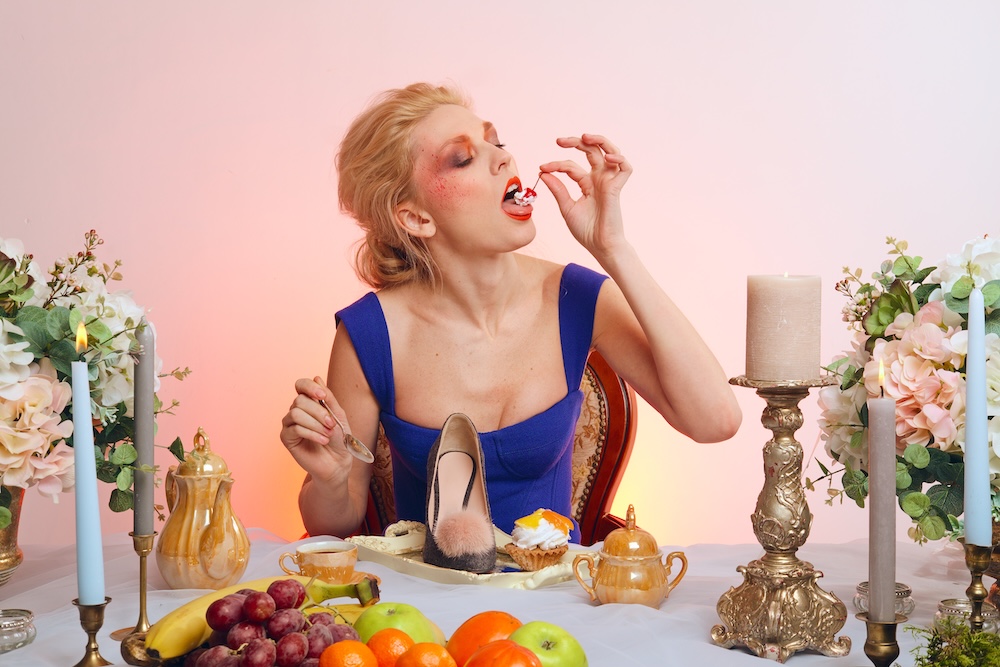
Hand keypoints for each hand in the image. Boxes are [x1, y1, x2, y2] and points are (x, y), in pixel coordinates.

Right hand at [279, 375, 355, 483]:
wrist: (338, 461)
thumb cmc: (339, 438)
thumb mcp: (337, 414)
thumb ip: (328, 397)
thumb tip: (317, 377)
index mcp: (309, 402)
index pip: (300, 385)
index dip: (309, 387)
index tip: (322, 396)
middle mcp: (296, 410)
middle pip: (299, 400)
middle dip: (319, 412)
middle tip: (331, 424)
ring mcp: (290, 424)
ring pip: (296, 413)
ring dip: (315, 423)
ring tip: (328, 434)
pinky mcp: (286, 438)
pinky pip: (294, 429)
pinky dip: (312, 433)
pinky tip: (322, 440)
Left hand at [538, 133, 631, 256]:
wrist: (599, 246)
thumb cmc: (586, 231)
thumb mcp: (567, 207)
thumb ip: (558, 190)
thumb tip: (543, 173)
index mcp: (586, 184)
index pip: (571, 166)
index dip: (556, 165)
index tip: (542, 168)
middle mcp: (599, 179)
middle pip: (591, 151)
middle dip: (576, 142)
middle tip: (559, 141)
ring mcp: (609, 182)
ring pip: (610, 151)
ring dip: (599, 141)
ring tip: (585, 137)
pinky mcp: (617, 188)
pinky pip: (625, 167)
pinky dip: (619, 158)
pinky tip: (607, 157)